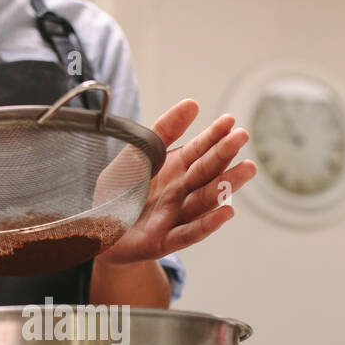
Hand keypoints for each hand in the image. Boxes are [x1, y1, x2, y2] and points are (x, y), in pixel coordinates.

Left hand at [99, 100, 255, 264]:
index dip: (213, 135)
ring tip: (246, 169)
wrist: (99, 232)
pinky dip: (206, 225)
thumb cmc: (122, 192)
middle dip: (224, 154)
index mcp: (176, 170)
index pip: (199, 149)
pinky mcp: (164, 242)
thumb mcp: (138, 156)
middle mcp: (181, 192)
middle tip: (242, 136)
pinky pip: (188, 233)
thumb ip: (164, 131)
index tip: (229, 120)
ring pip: (204, 201)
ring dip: (226, 185)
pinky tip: (225, 213)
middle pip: (206, 172)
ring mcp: (175, 217)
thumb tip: (192, 103)